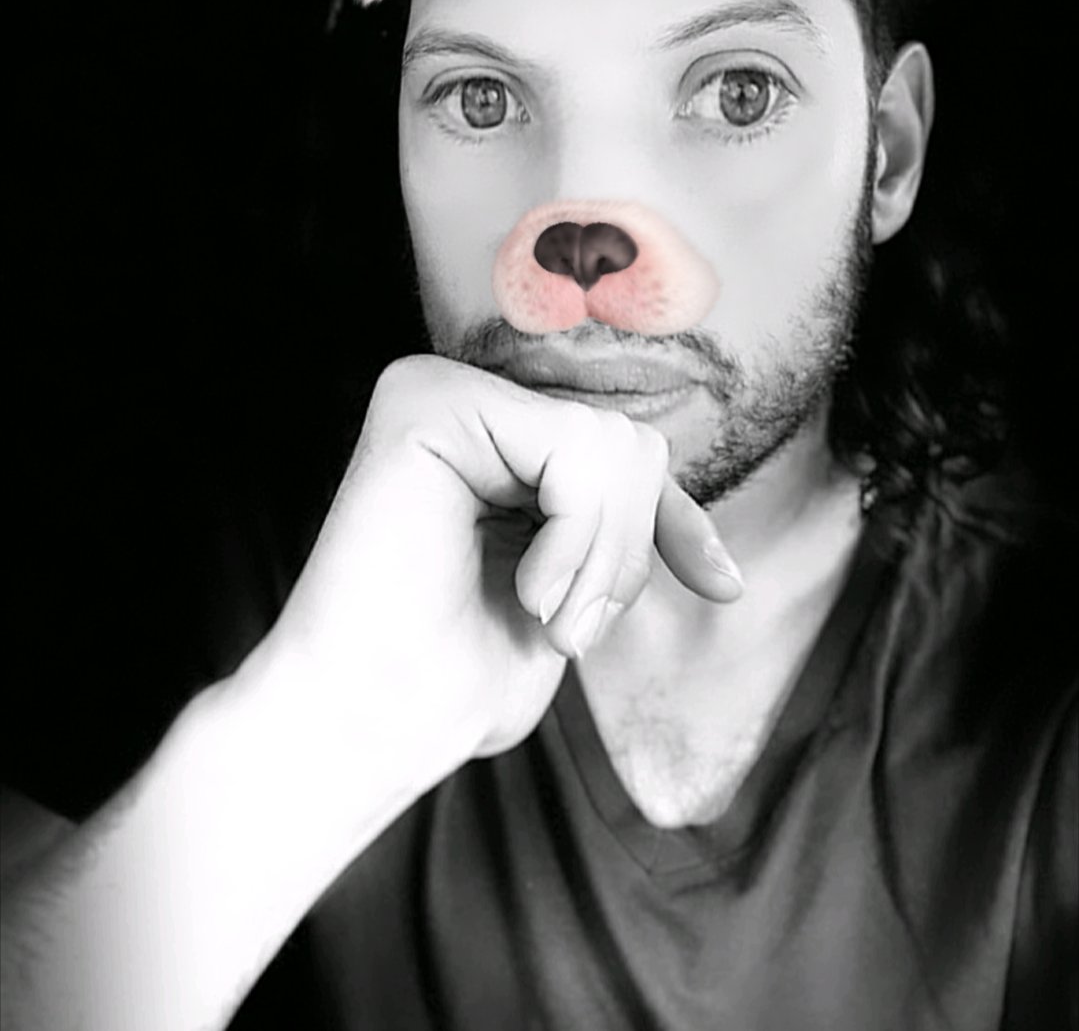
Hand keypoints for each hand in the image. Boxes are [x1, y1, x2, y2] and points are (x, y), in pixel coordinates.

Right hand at [259, 354, 741, 785]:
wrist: (368, 726)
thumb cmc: (454, 679)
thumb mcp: (572, 598)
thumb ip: (618, 540)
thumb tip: (719, 558)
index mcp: (492, 445)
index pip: (626, 454)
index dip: (676, 522)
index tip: (720, 587)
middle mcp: (467, 404)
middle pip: (631, 444)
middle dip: (626, 554)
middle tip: (568, 629)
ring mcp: (443, 392)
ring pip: (614, 445)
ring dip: (603, 557)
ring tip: (544, 616)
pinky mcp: (429, 402)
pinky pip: (577, 448)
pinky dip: (579, 534)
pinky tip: (528, 587)